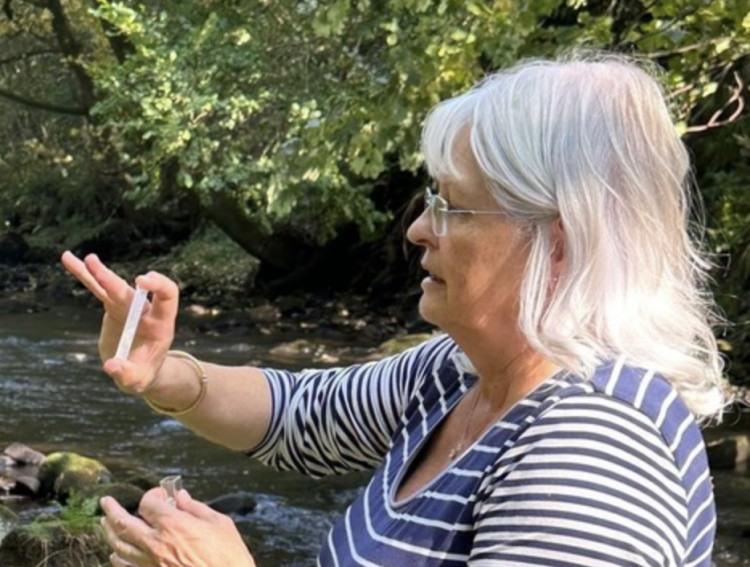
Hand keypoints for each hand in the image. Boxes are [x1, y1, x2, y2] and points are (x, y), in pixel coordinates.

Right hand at [60, 251, 177, 395]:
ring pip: (113, 286)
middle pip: (132, 292)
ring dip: (100, 273)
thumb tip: (111, 366)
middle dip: (115, 282)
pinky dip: (85, 276)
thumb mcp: (138, 380)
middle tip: (99, 272)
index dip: (158, 285)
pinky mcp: (113, 307)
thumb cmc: (143, 375)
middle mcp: (146, 310)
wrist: (137, 369)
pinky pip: (98, 289)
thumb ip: (128, 375)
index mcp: (161, 323)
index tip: (140, 281)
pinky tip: (70, 260)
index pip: (168, 296)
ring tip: (88, 259)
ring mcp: (129, 306)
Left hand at [101, 488, 256, 566]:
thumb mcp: (219, 523)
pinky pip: (127, 566)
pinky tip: (115, 554)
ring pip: (120, 546)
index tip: (161, 494)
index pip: (148, 504)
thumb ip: (196, 508)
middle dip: (113, 510)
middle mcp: (156, 543)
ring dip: (110, 532)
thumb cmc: (228, 554)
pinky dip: (118, 558)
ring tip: (105, 523)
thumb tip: (181, 496)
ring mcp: (151, 563)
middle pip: (124, 523)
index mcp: (173, 524)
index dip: (152, 495)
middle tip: (106, 502)